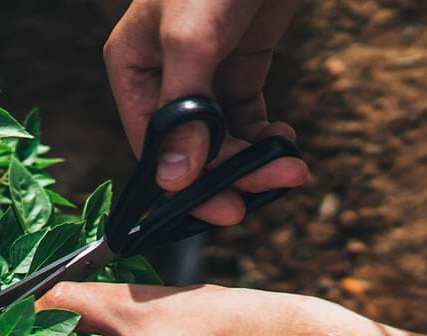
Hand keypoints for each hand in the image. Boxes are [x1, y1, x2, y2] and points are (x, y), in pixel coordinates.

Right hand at [104, 0, 309, 224]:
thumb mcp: (194, 35)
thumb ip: (185, 108)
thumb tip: (173, 178)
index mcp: (135, 67)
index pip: (152, 147)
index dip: (187, 186)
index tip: (226, 209)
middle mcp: (163, 76)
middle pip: (191, 149)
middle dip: (232, 173)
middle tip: (277, 184)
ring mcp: (203, 72)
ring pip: (222, 138)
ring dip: (254, 160)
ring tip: (292, 165)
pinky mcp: (239, 64)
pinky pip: (246, 118)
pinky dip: (264, 137)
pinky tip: (284, 140)